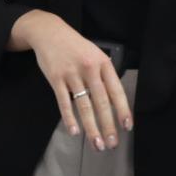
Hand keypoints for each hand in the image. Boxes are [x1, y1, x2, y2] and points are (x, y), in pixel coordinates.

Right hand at [10, 11, 130, 150]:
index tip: (127, 127)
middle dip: (107, 126)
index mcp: (103, 63)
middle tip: (111, 143)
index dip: (123, 110)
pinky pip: (64, 102)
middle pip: (101, 102)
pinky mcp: (55, 78)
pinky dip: (69, 118)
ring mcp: (71, 74)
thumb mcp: (95, 54)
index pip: (116, 91)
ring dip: (91, 128)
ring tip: (97, 143)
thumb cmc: (74, 46)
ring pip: (83, 106)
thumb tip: (114, 101)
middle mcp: (89, 68)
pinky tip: (74, 131)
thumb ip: (104, 74)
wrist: (49, 32)